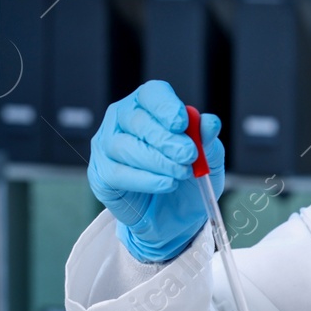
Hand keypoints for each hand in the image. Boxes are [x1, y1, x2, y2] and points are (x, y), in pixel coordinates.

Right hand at [88, 80, 224, 261]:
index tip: (182, 123)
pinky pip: (118, 172)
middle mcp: (122, 120)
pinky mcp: (101, 173)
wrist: (175, 216)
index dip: (165, 106)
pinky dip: (146, 179)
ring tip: (181, 173)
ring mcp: (106, 145)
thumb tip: (210, 123)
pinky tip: (167, 184)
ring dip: (157, 161)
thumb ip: (208, 140)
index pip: (151, 94)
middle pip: (136, 119)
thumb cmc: (187, 177)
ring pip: (124, 146)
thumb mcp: (208, 159)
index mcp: (148, 106)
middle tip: (188, 155)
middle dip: (165, 138)